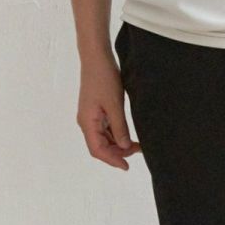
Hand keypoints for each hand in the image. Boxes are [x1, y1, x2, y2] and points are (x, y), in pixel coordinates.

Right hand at [77, 53, 140, 169]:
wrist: (96, 58)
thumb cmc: (104, 78)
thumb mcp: (115, 104)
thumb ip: (119, 127)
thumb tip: (124, 146)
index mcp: (87, 122)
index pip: (97, 150)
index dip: (112, 160)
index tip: (127, 166)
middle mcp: (86, 122)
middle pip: (100, 146)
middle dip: (118, 152)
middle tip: (138, 151)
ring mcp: (91, 116)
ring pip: (103, 138)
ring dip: (118, 144)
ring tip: (137, 145)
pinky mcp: (96, 110)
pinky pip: (105, 129)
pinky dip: (116, 134)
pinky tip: (128, 134)